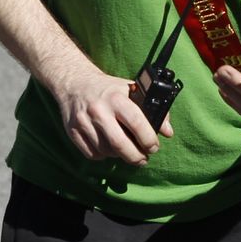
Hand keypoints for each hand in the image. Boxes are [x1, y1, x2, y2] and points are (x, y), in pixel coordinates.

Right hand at [53, 68, 169, 165]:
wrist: (74, 82)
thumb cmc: (108, 89)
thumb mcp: (131, 91)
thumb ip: (152, 110)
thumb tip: (168, 132)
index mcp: (116, 98)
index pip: (136, 123)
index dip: (148, 140)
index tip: (154, 147)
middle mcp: (99, 110)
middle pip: (120, 144)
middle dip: (136, 157)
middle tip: (143, 158)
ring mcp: (83, 122)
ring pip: (106, 151)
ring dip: (120, 156)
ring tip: (126, 149)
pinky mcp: (72, 132)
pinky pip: (92, 154)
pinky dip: (103, 155)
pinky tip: (108, 147)